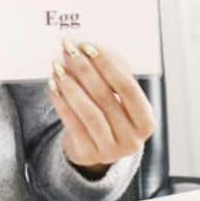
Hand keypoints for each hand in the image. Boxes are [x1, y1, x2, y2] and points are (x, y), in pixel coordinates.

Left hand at [48, 39, 155, 176]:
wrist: (93, 150)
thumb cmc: (107, 118)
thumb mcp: (118, 102)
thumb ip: (111, 78)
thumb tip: (89, 51)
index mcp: (146, 122)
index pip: (128, 88)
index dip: (108, 65)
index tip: (89, 47)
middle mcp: (131, 139)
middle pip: (106, 97)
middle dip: (85, 69)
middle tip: (69, 50)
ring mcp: (110, 150)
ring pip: (89, 112)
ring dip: (71, 86)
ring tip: (58, 67)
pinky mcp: (88, 154)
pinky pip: (72, 123)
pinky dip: (61, 101)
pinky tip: (53, 85)